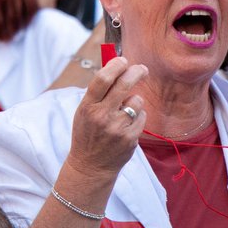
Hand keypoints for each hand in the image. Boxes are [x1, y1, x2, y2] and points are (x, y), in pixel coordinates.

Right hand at [68, 57, 147, 179]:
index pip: (103, 78)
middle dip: (136, 72)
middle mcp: (102, 116)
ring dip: (135, 101)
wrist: (90, 166)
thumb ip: (99, 92)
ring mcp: (117, 128)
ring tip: (126, 110)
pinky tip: (127, 125)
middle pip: (124, 84)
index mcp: (88, 106)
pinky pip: (142, 117)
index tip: (123, 60)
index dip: (115, 65)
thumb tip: (118, 67)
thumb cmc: (88, 133)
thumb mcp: (84, 111)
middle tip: (142, 69)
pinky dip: (137, 117)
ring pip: (137, 100)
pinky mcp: (130, 138)